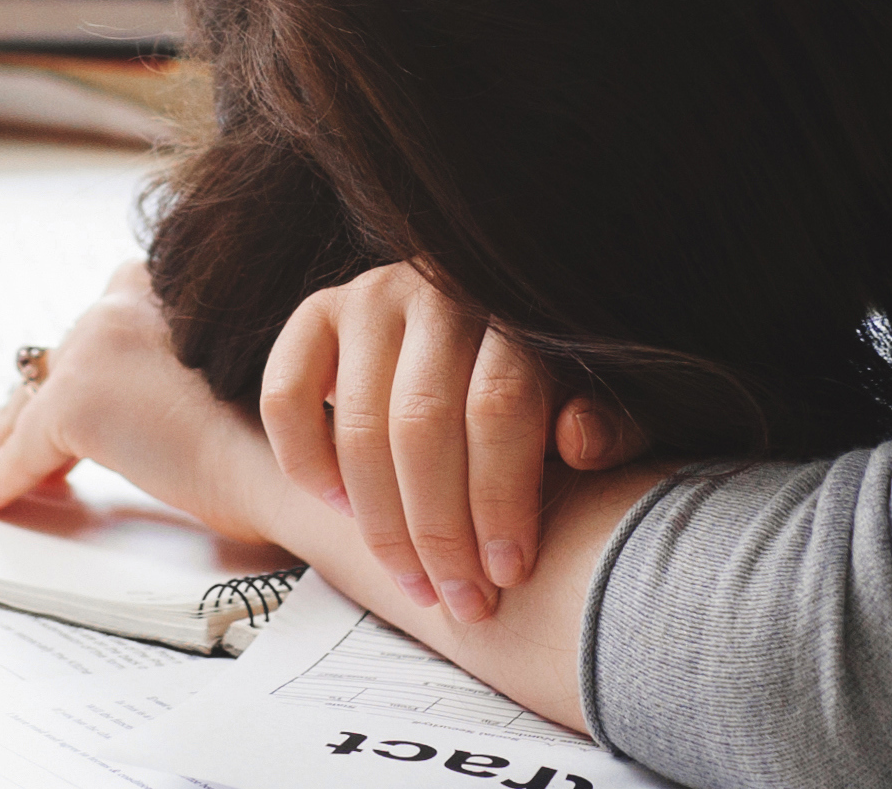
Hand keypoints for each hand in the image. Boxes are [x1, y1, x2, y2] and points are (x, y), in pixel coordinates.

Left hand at [0, 263, 271, 540]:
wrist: (303, 463)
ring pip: (27, 405)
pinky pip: (23, 450)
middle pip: (52, 368)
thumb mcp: (235, 376)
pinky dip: (0, 478)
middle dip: (16, 412)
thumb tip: (144, 413)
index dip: (64, 377)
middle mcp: (125, 299)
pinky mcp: (77, 400)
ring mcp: (97, 345)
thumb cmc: (291, 435)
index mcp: (168, 282)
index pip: (94, 337)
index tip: (41, 406)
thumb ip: (179, 374)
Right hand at [265, 261, 646, 621]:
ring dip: (381, 524)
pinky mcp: (317, 313)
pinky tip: (342, 507)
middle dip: (438, 532)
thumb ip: (607, 424)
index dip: (498, 500)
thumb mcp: (591, 403)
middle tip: (460, 600)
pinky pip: (284, 396)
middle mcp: (438, 291)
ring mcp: (371, 298)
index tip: (507, 574)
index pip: (497, 407)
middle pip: (422, 425)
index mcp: (515, 310)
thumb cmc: (540, 387)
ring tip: (414, 580)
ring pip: (358, 426)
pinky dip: (305, 463)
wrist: (472, 338)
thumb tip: (580, 441)